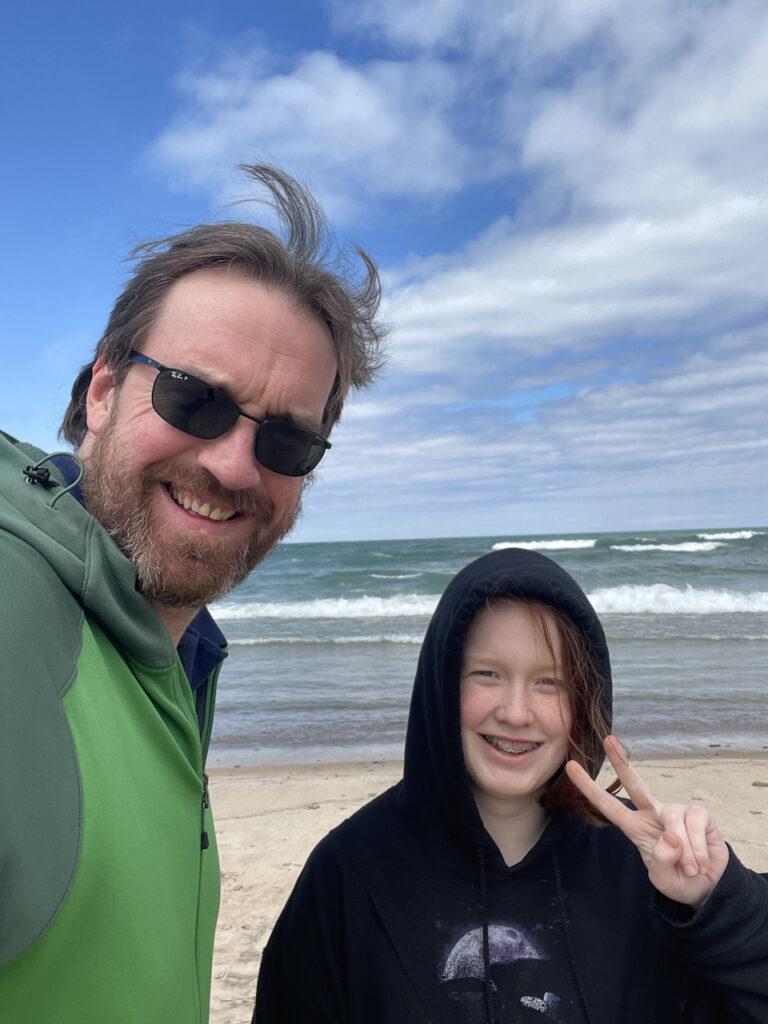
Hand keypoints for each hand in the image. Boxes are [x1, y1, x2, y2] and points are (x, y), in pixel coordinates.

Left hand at [565, 735, 729, 907]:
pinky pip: (694, 825)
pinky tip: (701, 862)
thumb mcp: (664, 880)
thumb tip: (670, 836)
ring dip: (685, 853)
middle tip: (607, 739)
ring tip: (690, 869)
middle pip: (634, 783)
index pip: (609, 806)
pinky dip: (699, 851)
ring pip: (672, 820)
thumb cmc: (680, 881)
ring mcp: (675, 811)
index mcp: (636, 828)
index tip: (571, 766)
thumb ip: (662, 862)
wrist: (709, 886)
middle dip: (620, 761)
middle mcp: (653, 814)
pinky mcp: (698, 813)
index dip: (589, 788)